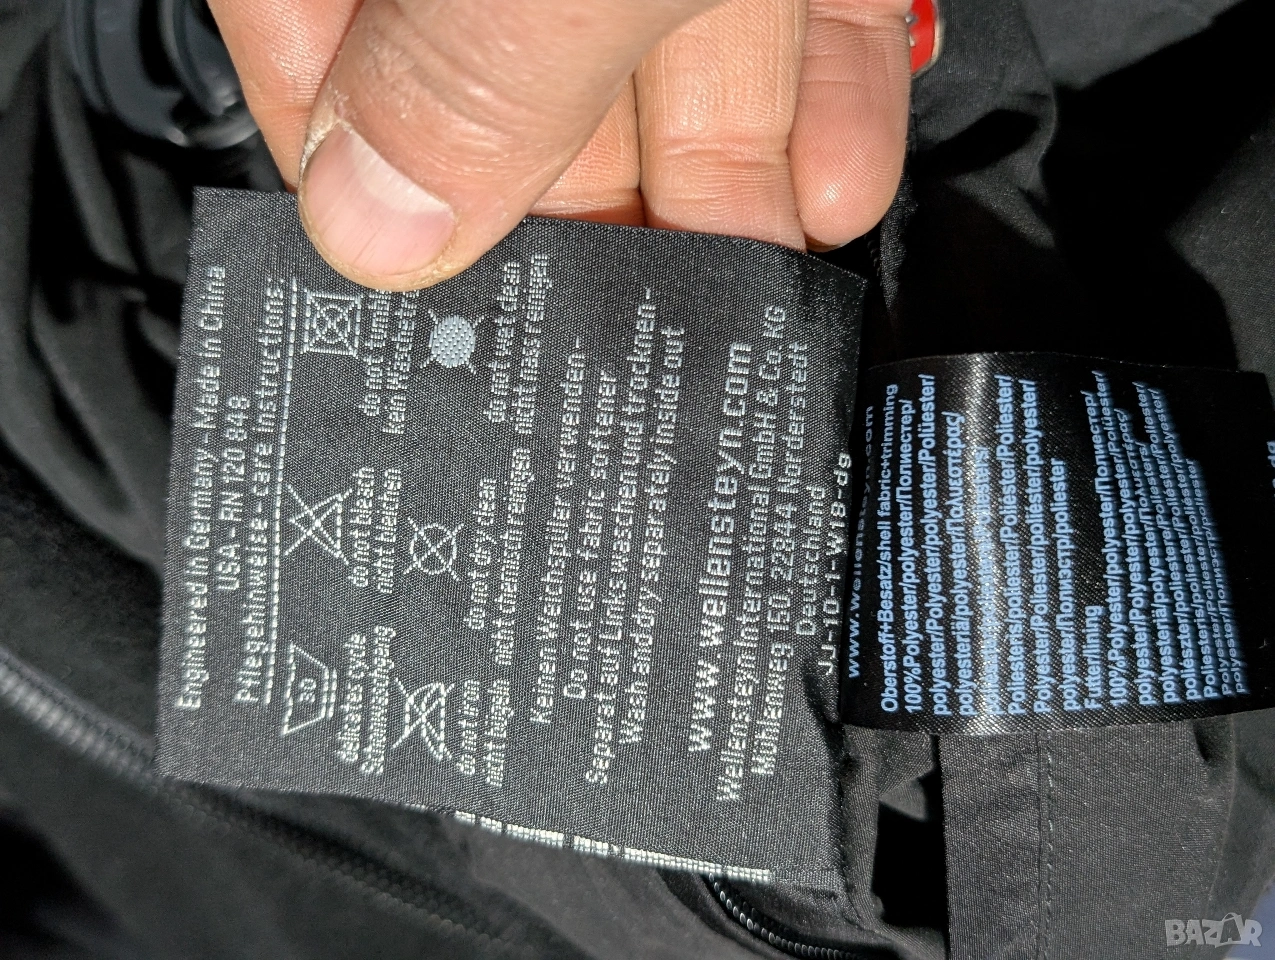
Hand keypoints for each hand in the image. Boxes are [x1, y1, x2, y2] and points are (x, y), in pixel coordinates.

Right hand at [210, 0, 910, 289]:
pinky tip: (837, 185)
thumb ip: (470, 64)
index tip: (451, 327)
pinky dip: (825, 92)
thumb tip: (371, 223)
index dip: (386, 211)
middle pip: (521, 91)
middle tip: (627, 357)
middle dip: (592, 233)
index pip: (328, 68)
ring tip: (755, 299)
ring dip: (728, 188)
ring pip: (667, 54)